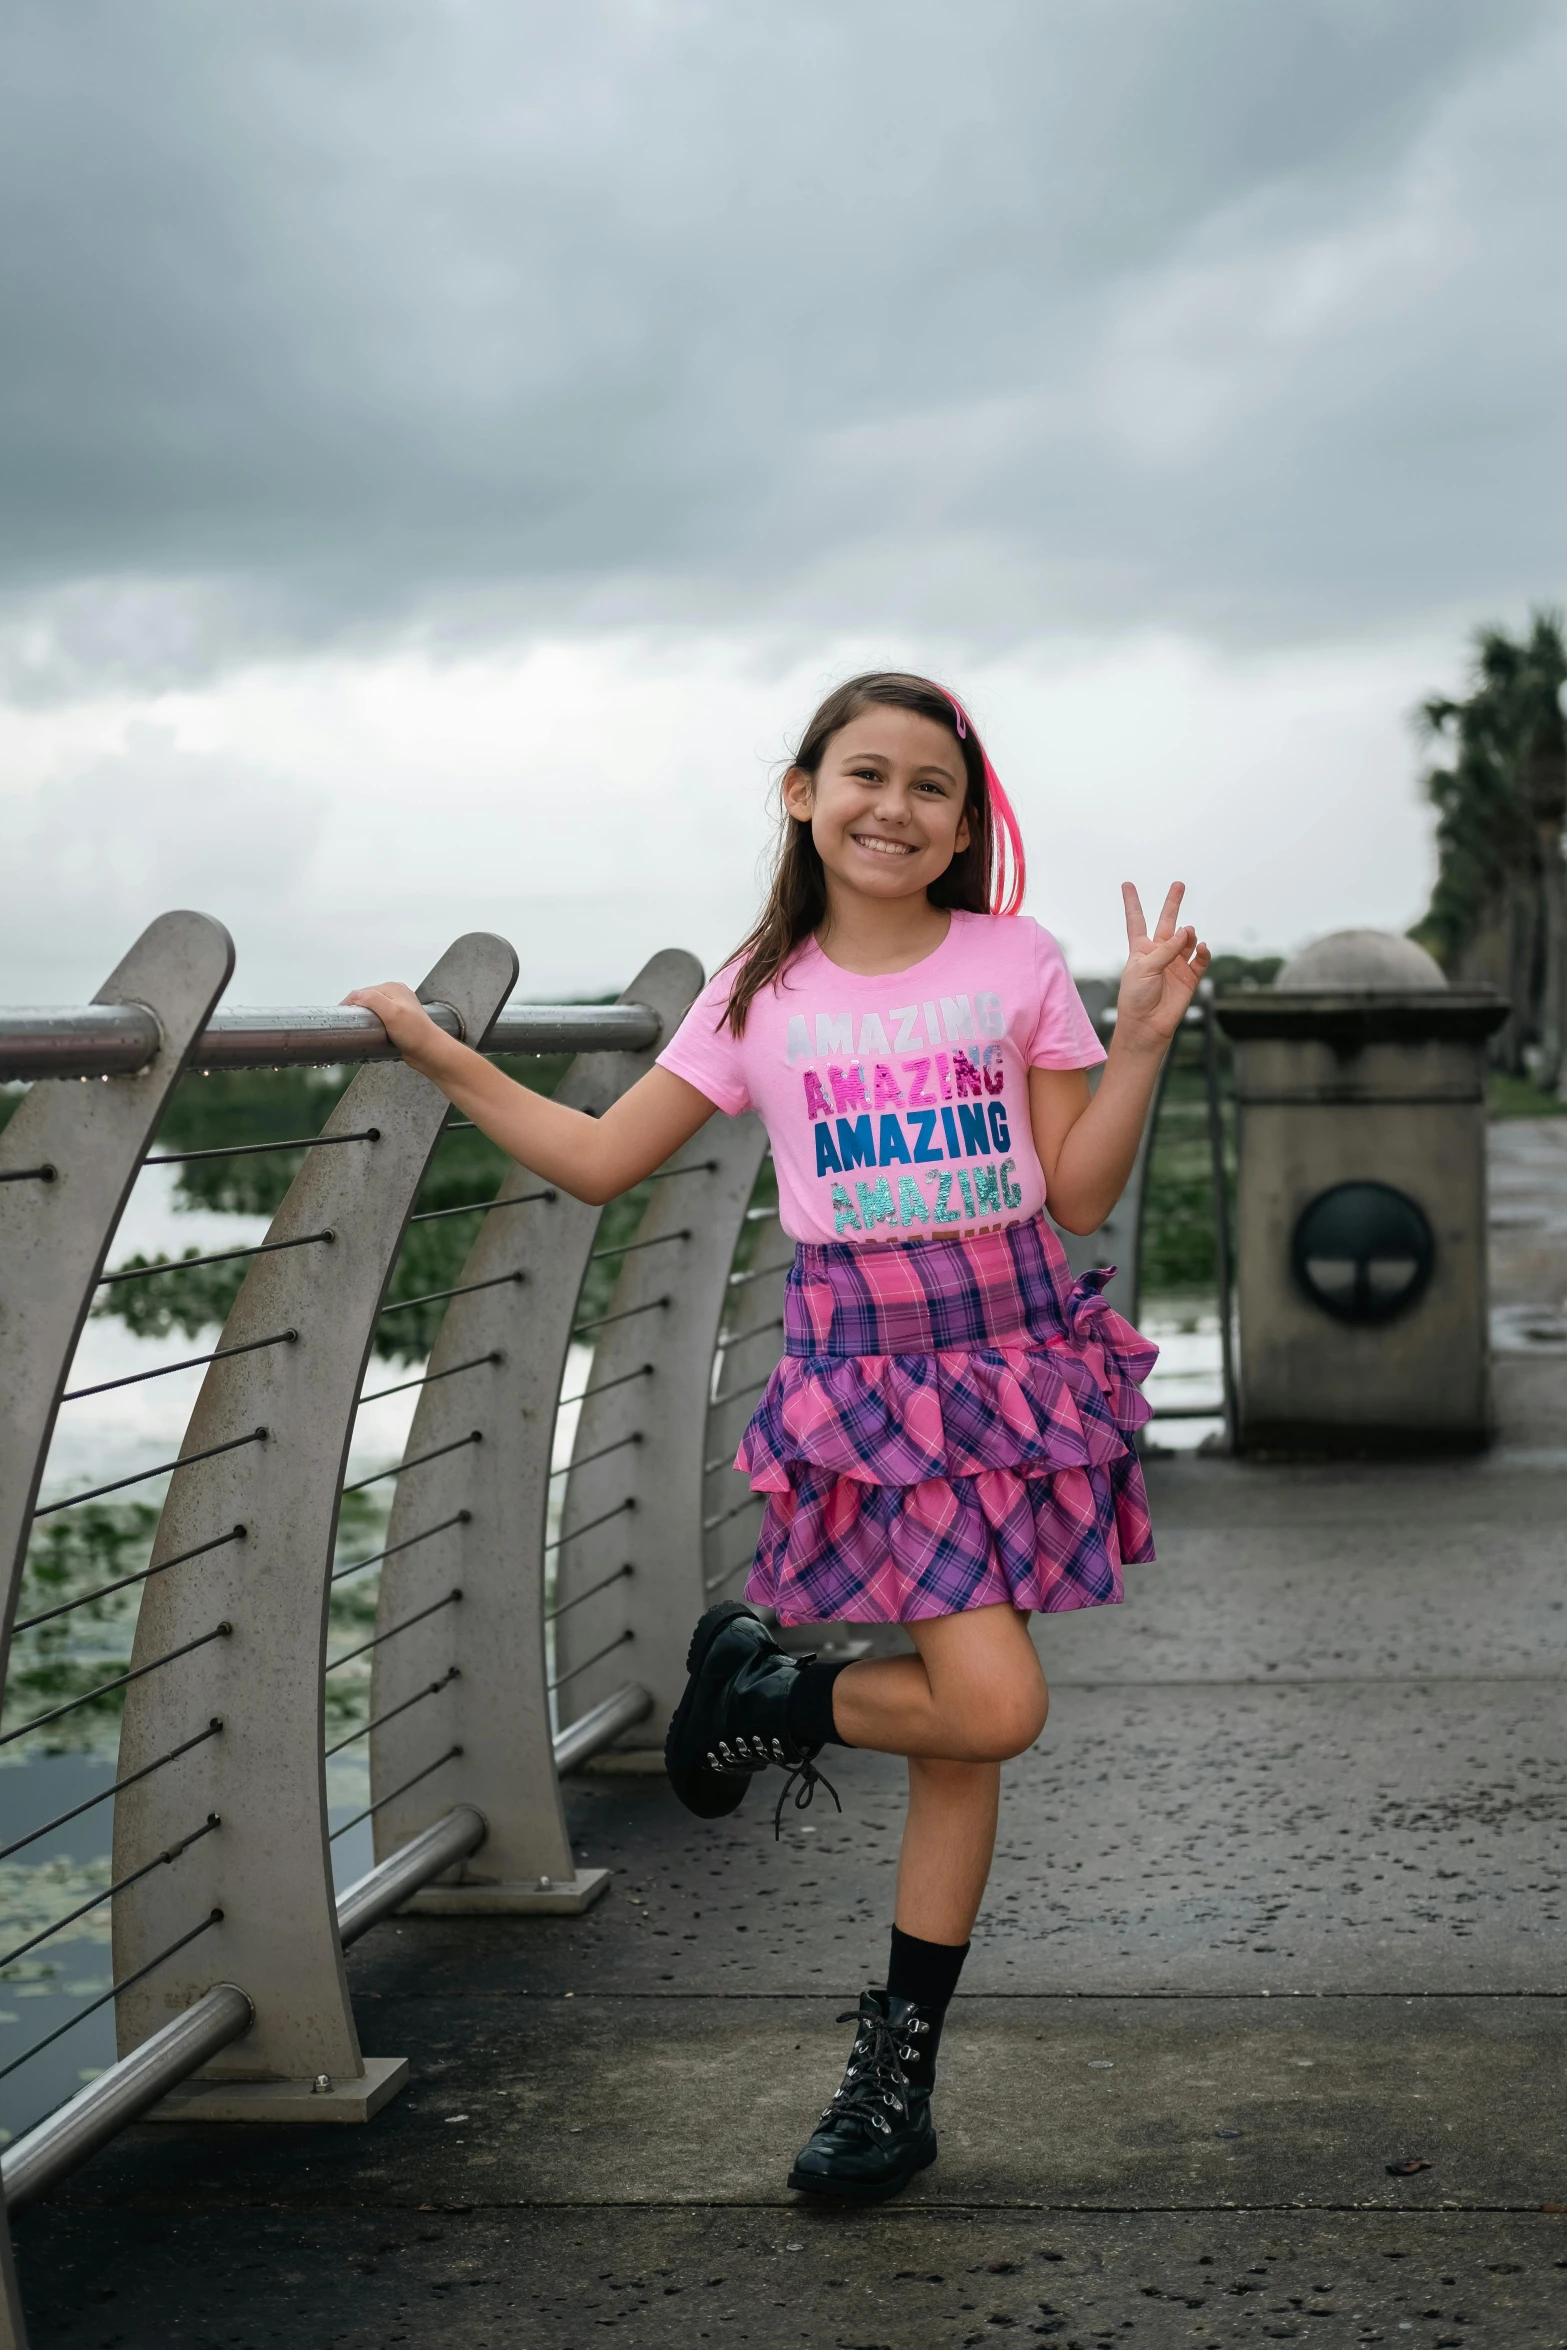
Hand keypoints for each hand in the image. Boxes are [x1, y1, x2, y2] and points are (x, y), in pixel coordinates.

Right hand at [341, 981, 448, 1068]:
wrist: (430, 1052)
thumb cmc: (415, 1033)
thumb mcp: (392, 1013)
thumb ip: (373, 1000)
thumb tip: (354, 995)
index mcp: (393, 988)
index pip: (363, 991)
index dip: (349, 1002)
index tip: (339, 1015)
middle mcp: (395, 995)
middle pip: (366, 1000)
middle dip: (356, 1010)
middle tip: (347, 1025)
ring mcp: (397, 1008)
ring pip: (371, 1011)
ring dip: (363, 1019)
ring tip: (357, 1030)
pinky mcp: (397, 1022)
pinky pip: (378, 1020)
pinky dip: (371, 1026)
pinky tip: (369, 1034)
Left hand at [1115, 883, 1210, 1049]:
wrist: (1147, 1025)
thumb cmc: (1136, 997)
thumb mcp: (1144, 968)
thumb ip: (1166, 949)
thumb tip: (1188, 931)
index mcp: (1140, 949)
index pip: (1136, 920)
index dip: (1132, 902)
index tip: (1127, 884)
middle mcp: (1159, 953)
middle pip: (1167, 922)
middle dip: (1172, 903)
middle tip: (1179, 884)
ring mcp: (1175, 964)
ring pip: (1186, 940)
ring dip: (1188, 935)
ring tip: (1188, 934)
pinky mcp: (1189, 977)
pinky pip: (1199, 959)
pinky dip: (1202, 952)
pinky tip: (1200, 948)